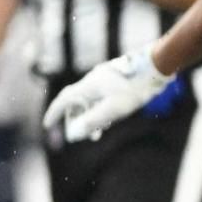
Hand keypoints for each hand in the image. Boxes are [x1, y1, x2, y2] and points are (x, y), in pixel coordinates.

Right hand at [42, 49, 172, 141]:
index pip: (62, 101)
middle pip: (74, 102)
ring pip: (88, 101)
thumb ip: (94, 120)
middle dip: (73, 119)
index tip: (47, 126)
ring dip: (88, 117)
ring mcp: (102, 79)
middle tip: (75, 134)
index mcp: (87, 87)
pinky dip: (97, 110)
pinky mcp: (112, 80)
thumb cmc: (134, 89)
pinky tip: (109, 119)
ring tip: (96, 134)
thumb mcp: (114, 109)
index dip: (53, 114)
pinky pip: (98, 97)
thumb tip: (76, 133)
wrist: (154, 67)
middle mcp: (91, 81)